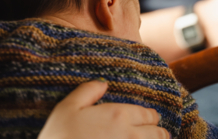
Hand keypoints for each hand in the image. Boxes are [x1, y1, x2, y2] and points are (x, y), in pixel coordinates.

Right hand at [38, 80, 169, 138]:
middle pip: (158, 134)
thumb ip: (87, 91)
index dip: (150, 116)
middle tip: (160, 133)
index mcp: (117, 116)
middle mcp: (130, 136)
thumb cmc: (58, 138)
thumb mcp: (67, 108)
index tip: (150, 118)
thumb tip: (104, 83)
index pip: (148, 114)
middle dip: (159, 132)